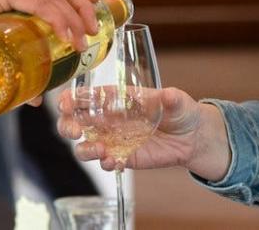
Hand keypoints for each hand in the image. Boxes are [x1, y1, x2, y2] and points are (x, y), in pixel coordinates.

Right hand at [57, 87, 226, 174]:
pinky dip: (105, 163)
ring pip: (85, 145)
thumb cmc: (181, 110)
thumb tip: (168, 96)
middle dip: (67, 125)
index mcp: (117, 97)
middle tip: (75, 131)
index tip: (66, 103)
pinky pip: (105, 162)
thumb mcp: (177, 100)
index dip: (71, 98)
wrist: (193, 137)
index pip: (86, 95)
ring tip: (100, 151)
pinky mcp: (123, 157)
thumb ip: (170, 98)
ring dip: (85, 149)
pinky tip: (113, 162)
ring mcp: (114, 139)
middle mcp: (109, 118)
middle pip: (75, 121)